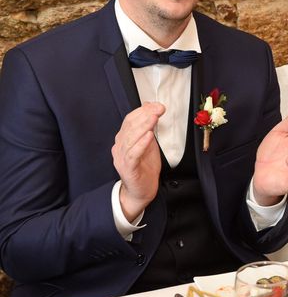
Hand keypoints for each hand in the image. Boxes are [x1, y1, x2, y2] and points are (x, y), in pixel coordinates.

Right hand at [111, 102, 163, 221]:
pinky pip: (132, 154)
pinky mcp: (127, 168)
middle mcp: (119, 146)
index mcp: (124, 139)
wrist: (141, 191)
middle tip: (159, 109)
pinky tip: (148, 136)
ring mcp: (121, 157)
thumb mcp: (149, 143)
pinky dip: (140, 144)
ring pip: (130, 138)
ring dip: (143, 126)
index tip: (157, 105)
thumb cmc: (145, 167)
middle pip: (129, 126)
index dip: (143, 111)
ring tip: (153, 118)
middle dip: (145, 115)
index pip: (130, 120)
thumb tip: (152, 109)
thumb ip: (149, 128)